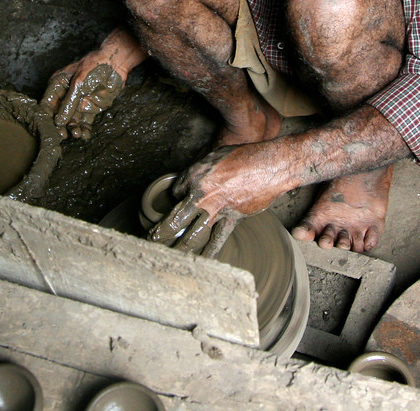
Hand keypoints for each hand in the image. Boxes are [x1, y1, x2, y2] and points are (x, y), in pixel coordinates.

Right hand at [41, 57, 123, 140]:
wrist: (115, 63)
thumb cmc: (94, 65)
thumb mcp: (78, 83)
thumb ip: (69, 103)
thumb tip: (58, 122)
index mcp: (58, 85)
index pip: (47, 103)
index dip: (46, 116)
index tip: (49, 127)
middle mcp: (66, 95)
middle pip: (58, 115)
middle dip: (60, 126)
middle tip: (62, 135)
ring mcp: (78, 102)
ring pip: (72, 120)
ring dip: (73, 129)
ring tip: (76, 134)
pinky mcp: (90, 108)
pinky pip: (85, 122)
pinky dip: (85, 129)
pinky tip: (85, 135)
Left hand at [149, 142, 291, 257]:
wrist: (268, 165)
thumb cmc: (243, 156)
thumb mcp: (215, 156)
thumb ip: (202, 170)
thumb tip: (197, 181)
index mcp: (194, 176)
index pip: (175, 192)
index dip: (174, 198)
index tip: (175, 203)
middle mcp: (201, 195)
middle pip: (175, 218)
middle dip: (161, 232)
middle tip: (151, 241)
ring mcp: (216, 209)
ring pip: (192, 233)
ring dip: (180, 247)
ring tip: (169, 258)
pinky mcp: (232, 218)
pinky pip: (218, 239)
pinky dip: (210, 252)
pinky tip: (202, 262)